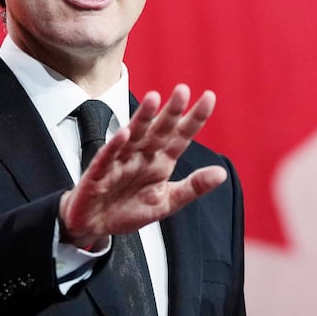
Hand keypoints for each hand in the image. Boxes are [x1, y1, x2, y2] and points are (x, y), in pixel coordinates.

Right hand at [58, 84, 225, 249]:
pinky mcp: (99, 173)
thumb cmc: (128, 209)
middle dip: (171, 111)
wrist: (95, 225)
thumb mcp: (167, 202)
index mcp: (160, 161)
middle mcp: (142, 155)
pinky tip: (124, 134)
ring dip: (143, 117)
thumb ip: (193, 187)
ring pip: (134, 135)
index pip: (181, 136)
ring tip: (153, 99)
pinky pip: (108, 156)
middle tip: (182, 90)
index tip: (209, 98)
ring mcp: (121, 161)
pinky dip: (115, 145)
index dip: (194, 118)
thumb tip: (221, 173)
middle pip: (159, 129)